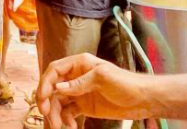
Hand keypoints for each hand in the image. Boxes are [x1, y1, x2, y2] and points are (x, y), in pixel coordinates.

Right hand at [37, 53, 154, 128]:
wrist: (144, 100)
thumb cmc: (126, 83)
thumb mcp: (102, 78)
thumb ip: (79, 83)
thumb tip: (57, 88)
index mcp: (79, 64)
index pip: (54, 71)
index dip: (45, 83)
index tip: (42, 99)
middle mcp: (76, 76)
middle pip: (53, 87)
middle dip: (47, 101)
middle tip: (46, 114)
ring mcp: (79, 92)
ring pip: (58, 102)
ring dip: (55, 114)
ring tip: (59, 126)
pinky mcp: (84, 106)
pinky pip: (68, 112)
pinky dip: (66, 119)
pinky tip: (71, 126)